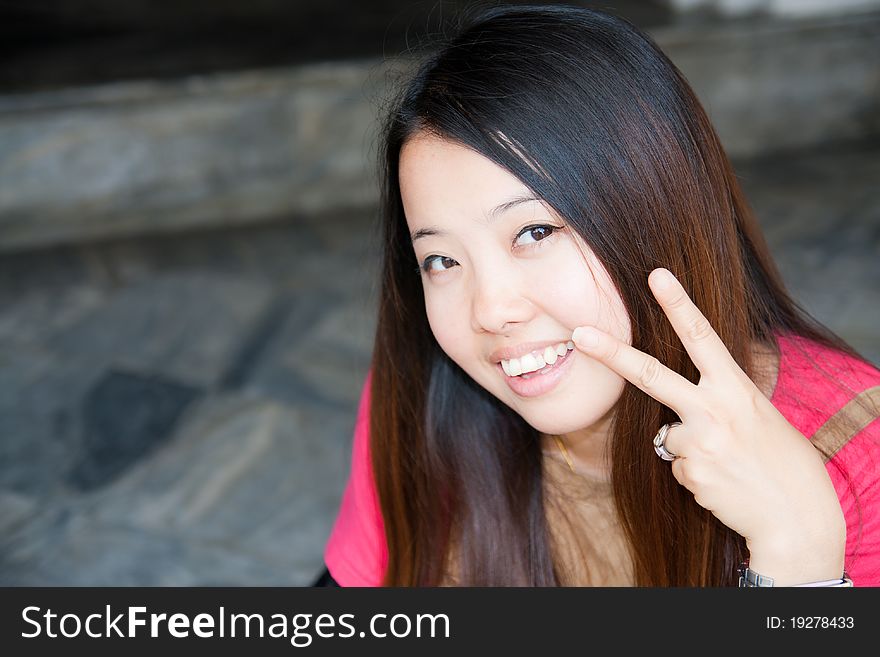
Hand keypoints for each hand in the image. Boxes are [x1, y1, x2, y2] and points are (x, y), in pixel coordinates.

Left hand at [570, 268, 845, 584]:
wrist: (797, 518)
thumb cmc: (782, 462)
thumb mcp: (759, 415)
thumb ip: (720, 399)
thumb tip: (678, 404)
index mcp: (736, 388)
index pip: (703, 337)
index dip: (678, 304)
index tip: (656, 275)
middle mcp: (714, 410)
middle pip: (650, 374)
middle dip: (611, 352)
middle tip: (578, 333)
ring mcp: (699, 442)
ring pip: (665, 435)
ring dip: (687, 449)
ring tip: (726, 463)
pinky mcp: (688, 473)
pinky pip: (674, 466)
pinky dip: (693, 473)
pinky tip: (722, 482)